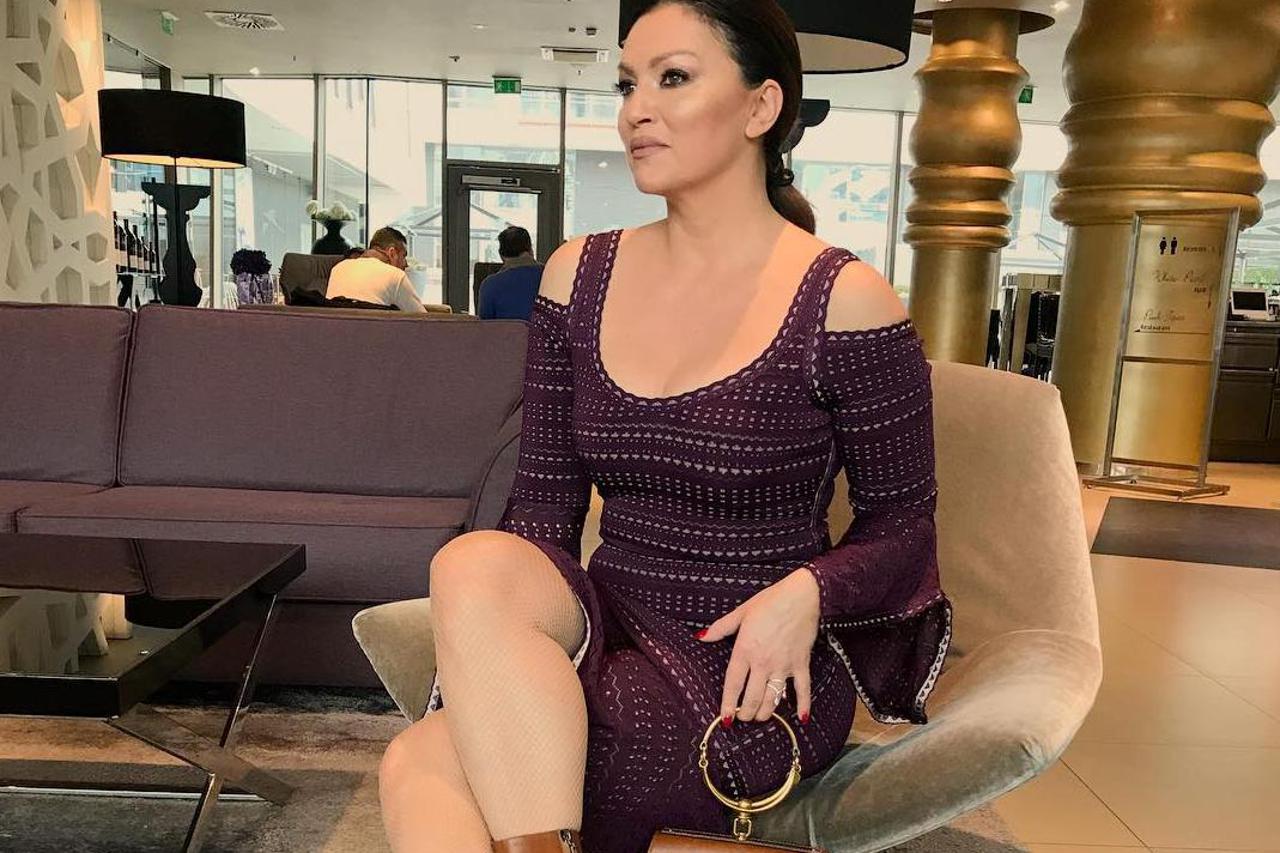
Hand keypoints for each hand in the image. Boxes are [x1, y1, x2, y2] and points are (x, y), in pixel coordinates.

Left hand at [697, 567, 820, 725]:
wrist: (801, 595)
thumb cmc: (770, 601)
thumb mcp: (741, 612)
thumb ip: (720, 628)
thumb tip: (702, 637)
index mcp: (745, 649)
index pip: (733, 684)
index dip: (728, 704)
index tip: (725, 718)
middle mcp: (763, 662)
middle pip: (752, 697)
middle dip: (746, 713)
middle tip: (742, 717)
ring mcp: (783, 665)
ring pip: (773, 699)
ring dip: (766, 713)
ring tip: (760, 717)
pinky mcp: (801, 664)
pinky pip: (803, 689)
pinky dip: (803, 705)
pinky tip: (802, 718)